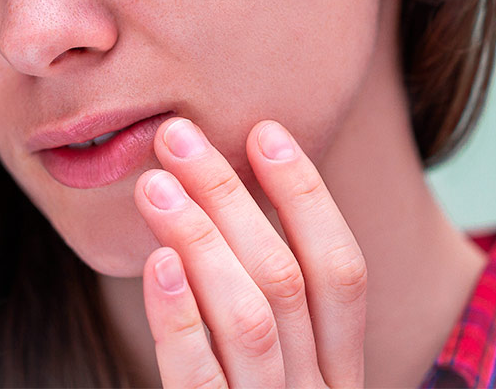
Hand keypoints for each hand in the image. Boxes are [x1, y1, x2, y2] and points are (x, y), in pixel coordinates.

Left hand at [135, 117, 366, 387]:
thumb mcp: (279, 362)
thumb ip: (264, 300)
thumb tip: (223, 198)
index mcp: (338, 366)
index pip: (341, 269)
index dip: (307, 195)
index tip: (264, 131)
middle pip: (284, 277)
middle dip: (230, 196)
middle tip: (178, 137)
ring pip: (249, 317)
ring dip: (201, 239)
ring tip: (155, 184)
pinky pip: (198, 377)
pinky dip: (180, 317)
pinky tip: (157, 263)